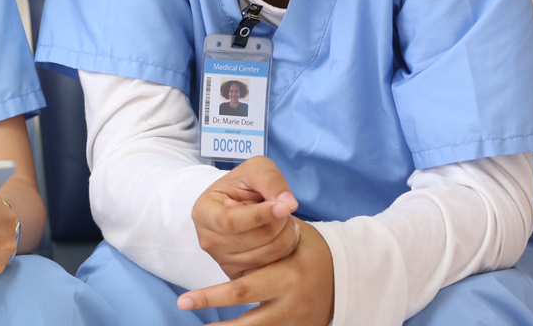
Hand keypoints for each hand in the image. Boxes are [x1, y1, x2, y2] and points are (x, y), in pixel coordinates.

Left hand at [177, 220, 333, 325]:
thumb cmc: (309, 248)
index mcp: (287, 276)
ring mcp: (296, 320)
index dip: (211, 296)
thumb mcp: (291, 233)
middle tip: (184, 309)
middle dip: (214, 312)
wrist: (349, 276)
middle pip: (247, 318)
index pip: (242, 289)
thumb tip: (225, 217)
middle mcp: (290, 301)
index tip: (184, 299)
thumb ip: (262, 230)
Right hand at [192, 157, 300, 277]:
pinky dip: (287, 251)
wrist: (241, 204)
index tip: (284, 207)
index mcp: (203, 212)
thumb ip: (269, 179)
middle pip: (251, 240)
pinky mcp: (240, 274)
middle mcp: (208, 240)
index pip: (229, 222)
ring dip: (286, 236)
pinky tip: (286, 236)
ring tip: (286, 221)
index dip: (259, 216)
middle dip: (278, 224)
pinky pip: (271, 269)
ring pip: (264, 255)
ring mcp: (223, 260)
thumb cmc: (244, 185)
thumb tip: (288, 203)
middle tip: (287, 210)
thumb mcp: (254, 169)